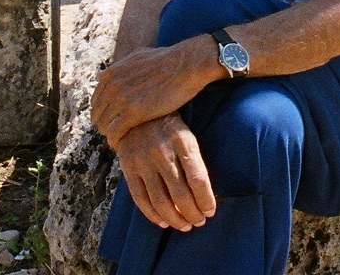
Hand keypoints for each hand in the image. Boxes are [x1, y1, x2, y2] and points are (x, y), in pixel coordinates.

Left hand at [92, 40, 211, 145]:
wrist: (186, 65)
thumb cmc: (166, 61)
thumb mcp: (137, 57)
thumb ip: (117, 68)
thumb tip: (99, 75)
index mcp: (111, 74)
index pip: (95, 101)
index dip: (103, 113)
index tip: (113, 120)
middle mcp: (112, 86)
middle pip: (97, 115)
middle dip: (105, 126)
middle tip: (117, 133)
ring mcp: (121, 99)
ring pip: (104, 126)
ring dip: (110, 135)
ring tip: (121, 140)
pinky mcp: (133, 112)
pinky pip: (115, 132)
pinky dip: (116, 141)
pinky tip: (123, 145)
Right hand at [115, 114, 215, 231]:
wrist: (136, 113)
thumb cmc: (170, 128)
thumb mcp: (187, 136)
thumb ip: (194, 162)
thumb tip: (202, 197)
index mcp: (183, 141)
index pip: (198, 179)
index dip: (206, 200)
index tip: (210, 211)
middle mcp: (162, 152)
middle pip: (180, 194)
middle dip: (193, 213)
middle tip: (199, 222)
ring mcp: (143, 160)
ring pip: (160, 201)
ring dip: (175, 219)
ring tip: (184, 225)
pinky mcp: (128, 167)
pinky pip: (140, 198)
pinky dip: (153, 215)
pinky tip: (163, 221)